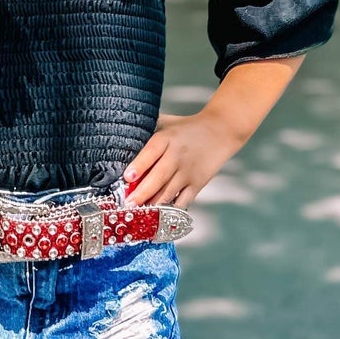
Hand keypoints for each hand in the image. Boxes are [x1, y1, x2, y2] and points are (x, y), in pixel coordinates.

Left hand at [122, 110, 241, 209]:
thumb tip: (119, 139)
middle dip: (141, 193)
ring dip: (152, 205)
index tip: (127, 177)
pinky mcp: (198, 183)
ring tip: (138, 214)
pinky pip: (183, 201)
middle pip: (158, 177)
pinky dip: (170, 209)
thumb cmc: (186, 128)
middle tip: (128, 204)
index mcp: (166, 139)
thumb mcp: (165, 123)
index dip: (139, 166)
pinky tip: (158, 215)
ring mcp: (188, 172)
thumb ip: (145, 130)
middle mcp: (177, 156)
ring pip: (168, 193)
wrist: (220, 131)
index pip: (151, 152)